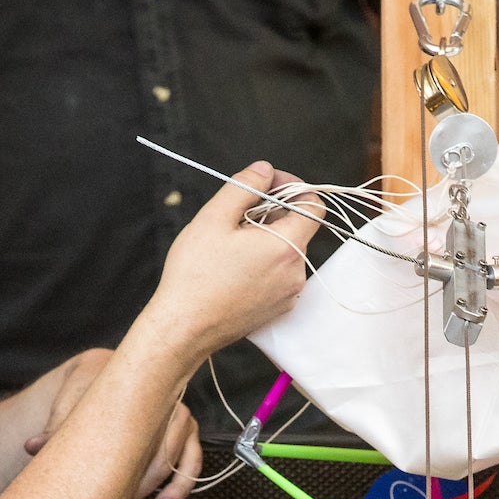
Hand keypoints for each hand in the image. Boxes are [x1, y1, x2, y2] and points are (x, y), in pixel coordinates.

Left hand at [22, 351, 202, 498]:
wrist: (98, 375)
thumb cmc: (82, 388)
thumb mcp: (68, 403)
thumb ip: (55, 426)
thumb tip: (33, 446)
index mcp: (136, 385)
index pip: (142, 413)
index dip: (132, 445)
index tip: (119, 473)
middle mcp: (163, 398)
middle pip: (166, 437)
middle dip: (151, 472)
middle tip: (129, 498)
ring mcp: (177, 416)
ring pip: (182, 449)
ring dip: (173, 481)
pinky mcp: (185, 432)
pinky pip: (193, 459)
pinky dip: (183, 483)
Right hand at [144, 163, 318, 362]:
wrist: (184, 327)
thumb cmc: (195, 275)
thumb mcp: (214, 218)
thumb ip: (244, 186)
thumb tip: (264, 170)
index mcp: (286, 246)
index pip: (313, 205)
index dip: (292, 187)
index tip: (267, 186)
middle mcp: (296, 271)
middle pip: (298, 227)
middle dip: (271, 213)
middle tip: (236, 214)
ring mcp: (288, 293)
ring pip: (286, 251)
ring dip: (265, 239)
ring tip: (230, 245)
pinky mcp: (277, 308)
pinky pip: (279, 274)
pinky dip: (263, 263)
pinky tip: (233, 267)